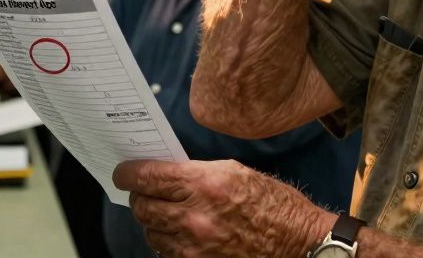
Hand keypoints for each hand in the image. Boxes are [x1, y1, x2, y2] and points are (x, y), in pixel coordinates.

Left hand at [114, 159, 331, 257]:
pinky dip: (168, 243)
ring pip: (151, 232)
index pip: (146, 177)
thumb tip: (164, 174)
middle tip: (145, 191)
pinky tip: (182, 234)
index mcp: (204, 184)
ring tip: (168, 213)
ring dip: (154, 221)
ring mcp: (194, 247)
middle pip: (142, 206)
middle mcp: (194, 217)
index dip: (128, 173)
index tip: (123, 172)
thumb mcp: (234, 173)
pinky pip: (166, 253)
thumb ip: (195, 173)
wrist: (299, 243)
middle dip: (139, 196)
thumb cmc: (273, 204)